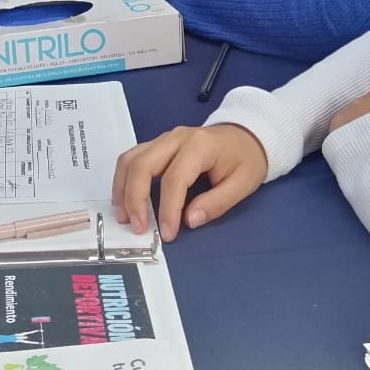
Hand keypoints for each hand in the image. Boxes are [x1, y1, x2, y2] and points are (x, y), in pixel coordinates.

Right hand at [112, 124, 268, 242]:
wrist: (246, 135)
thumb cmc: (246, 159)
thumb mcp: (243, 184)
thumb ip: (217, 203)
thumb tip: (189, 220)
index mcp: (199, 146)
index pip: (174, 179)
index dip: (167, 209)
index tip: (167, 234)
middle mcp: (176, 138)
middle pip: (142, 165)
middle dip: (134, 198)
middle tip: (137, 227)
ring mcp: (164, 139)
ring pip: (131, 159)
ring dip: (122, 189)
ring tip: (125, 216)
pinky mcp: (158, 144)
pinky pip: (133, 159)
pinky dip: (124, 180)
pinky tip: (126, 200)